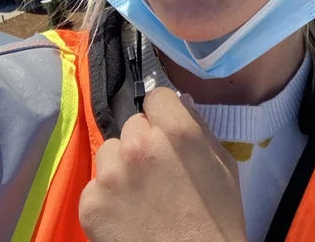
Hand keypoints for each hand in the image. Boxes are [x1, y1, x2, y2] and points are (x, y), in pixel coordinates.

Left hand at [79, 88, 246, 241]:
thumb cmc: (217, 217)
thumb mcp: (224, 165)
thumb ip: (200, 129)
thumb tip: (181, 104)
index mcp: (178, 132)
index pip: (157, 97)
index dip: (164, 114)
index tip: (167, 131)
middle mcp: (140, 146)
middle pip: (133, 124)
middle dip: (144, 141)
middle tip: (159, 170)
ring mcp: (111, 175)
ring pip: (110, 151)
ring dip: (122, 165)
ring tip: (142, 193)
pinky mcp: (90, 203)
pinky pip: (95, 184)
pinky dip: (108, 195)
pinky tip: (127, 213)